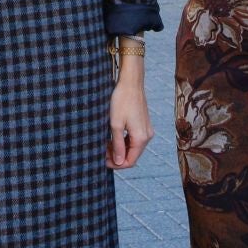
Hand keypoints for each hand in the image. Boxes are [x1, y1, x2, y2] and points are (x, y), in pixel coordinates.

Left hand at [107, 55, 152, 169]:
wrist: (131, 82)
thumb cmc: (121, 101)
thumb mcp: (115, 125)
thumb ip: (117, 145)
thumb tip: (118, 162)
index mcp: (141, 138)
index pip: (130, 161)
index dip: (116, 164)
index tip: (102, 161)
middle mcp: (147, 136)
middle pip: (132, 155)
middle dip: (116, 157)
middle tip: (101, 153)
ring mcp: (146, 130)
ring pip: (132, 147)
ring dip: (119, 149)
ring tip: (104, 144)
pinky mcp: (143, 124)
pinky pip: (134, 139)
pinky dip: (123, 141)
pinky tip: (112, 137)